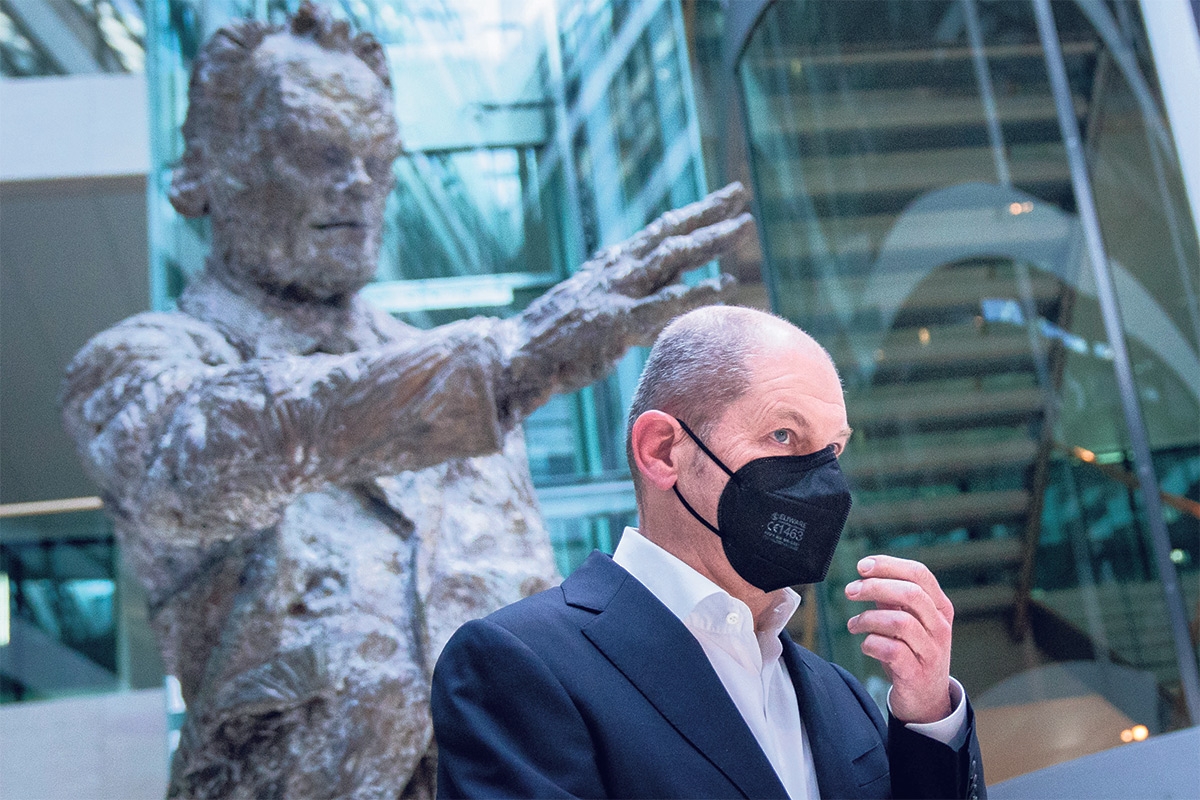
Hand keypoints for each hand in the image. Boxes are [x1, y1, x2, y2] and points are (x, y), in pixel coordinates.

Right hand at [497, 183, 753, 419]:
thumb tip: (658, 293)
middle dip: (707, 212)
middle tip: (738, 192)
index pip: (657, 234)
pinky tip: (724, 283)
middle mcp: (616, 271)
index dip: (690, 216)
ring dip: (709, 240)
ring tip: (742, 226)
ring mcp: (616, 294)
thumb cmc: (553, 340)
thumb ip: (623, 297)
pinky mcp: (615, 322)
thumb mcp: (590, 308)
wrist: (517, 356)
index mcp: (610, 266)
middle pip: (669, 234)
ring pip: (671, 257)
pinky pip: (665, 304)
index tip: (719, 200)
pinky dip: (697, 292)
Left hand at [845, 555, 953, 723]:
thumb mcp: (908, 621)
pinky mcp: (917, 673)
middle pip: (910, 593)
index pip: (919, 574)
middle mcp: (940, 627)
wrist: (927, 699)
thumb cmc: (913, 652)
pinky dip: (871, 643)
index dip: (888, 565)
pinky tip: (865, 644)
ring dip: (868, 618)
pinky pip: (891, 650)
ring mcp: (931, 651)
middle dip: (875, 587)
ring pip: (900, 622)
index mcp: (939, 607)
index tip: (862, 566)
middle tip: (850, 591)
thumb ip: (892, 598)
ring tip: (854, 624)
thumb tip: (868, 574)